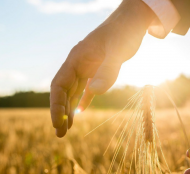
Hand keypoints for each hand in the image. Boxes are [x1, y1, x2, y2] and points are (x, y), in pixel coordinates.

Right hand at [50, 0, 154, 136]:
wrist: (133, 22)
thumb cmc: (124, 32)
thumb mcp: (118, 50)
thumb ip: (108, 70)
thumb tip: (94, 92)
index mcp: (77, 58)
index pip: (59, 85)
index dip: (56, 105)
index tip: (57, 123)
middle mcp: (79, 64)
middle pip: (63, 91)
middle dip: (60, 112)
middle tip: (60, 134)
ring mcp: (88, 67)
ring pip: (74, 92)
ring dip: (69, 110)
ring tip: (66, 128)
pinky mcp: (98, 70)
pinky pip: (87, 88)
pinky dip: (83, 101)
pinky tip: (80, 112)